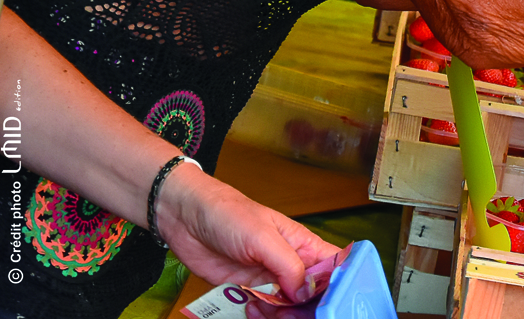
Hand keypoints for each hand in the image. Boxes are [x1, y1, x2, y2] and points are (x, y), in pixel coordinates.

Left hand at [155, 162, 340, 299]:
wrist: (187, 221)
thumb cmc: (229, 215)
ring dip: (279, 316)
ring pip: (288, 309)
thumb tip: (306, 293)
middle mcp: (290, 265)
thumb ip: (288, 265)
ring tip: (260, 308)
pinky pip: (263, 313)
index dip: (337, 287)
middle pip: (312, 296)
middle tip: (285, 313)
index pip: (333, 269)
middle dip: (304, 309)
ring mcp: (269, 280)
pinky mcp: (248, 292)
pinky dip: (260, 317)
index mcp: (304, 245)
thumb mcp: (263, 237)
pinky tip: (249, 309)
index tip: (328, 304)